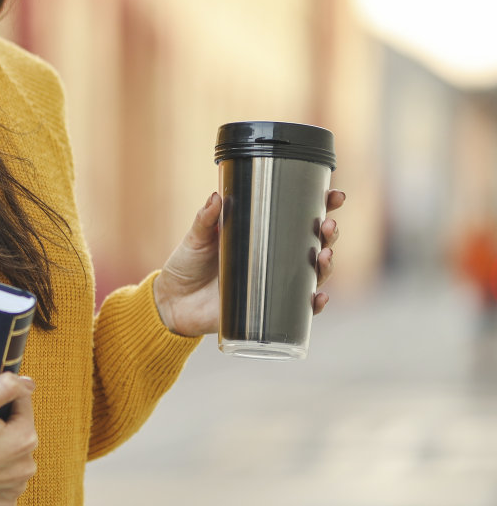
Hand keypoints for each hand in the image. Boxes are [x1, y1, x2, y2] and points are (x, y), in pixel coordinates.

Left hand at [153, 189, 345, 337]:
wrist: (172, 302)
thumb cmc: (186, 265)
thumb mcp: (196, 238)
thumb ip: (205, 219)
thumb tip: (216, 196)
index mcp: (261, 237)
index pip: (298, 218)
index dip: (322, 207)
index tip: (334, 195)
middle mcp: (274, 260)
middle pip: (314, 245)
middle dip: (329, 234)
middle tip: (328, 225)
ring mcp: (273, 285)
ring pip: (313, 275)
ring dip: (326, 266)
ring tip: (325, 254)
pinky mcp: (268, 310)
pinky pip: (299, 310)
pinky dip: (313, 305)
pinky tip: (318, 297)